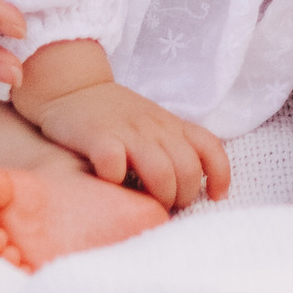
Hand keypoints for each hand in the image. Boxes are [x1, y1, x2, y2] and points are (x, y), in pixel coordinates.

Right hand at [25, 68, 231, 209]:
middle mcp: (155, 128)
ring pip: (161, 172)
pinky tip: (111, 185)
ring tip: (144, 204)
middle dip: (183, 196)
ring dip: (159, 196)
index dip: (220, 175)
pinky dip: (116, 181)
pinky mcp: (97, 137)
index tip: (215, 196)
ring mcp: (127, 132)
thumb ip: (172, 147)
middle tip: (167, 205)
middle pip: (188, 169)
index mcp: (171, 125)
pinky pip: (114, 164)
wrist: (71, 87)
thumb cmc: (116, 116)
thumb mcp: (153, 124)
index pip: (210, 147)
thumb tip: (195, 185)